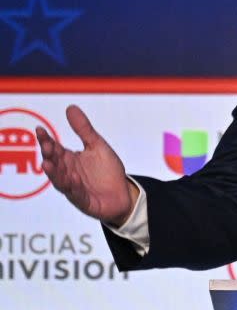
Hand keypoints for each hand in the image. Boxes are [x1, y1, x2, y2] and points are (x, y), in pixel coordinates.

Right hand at [36, 105, 138, 226]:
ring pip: (60, 181)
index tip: (40, 130)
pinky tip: (73, 178)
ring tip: (47, 163)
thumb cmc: (107, 170)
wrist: (123, 193)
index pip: (54, 148)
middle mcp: (68, 173)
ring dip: (54, 173)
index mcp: (69, 160)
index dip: (46, 140)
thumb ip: (83, 129)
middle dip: (49, 155)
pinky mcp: (84, 201)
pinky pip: (77, 194)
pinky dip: (73, 187)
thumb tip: (70, 107)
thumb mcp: (97, 145)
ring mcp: (74, 188)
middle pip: (55, 163)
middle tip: (46, 145)